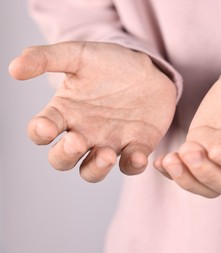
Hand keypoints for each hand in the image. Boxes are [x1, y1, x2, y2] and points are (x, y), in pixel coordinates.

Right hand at [9, 41, 176, 181]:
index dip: (39, 133)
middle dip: (65, 155)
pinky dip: (132, 165)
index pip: (41, 131)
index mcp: (65, 112)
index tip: (46, 127)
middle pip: (62, 159)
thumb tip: (14, 68)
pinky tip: (138, 156)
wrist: (150, 70)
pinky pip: (130, 165)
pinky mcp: (136, 147)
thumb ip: (47, 58)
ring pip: (92, 171)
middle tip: (77, 140)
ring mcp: (109, 143)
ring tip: (107, 154)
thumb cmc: (111, 64)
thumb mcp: (79, 55)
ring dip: (96, 168)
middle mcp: (83, 133)